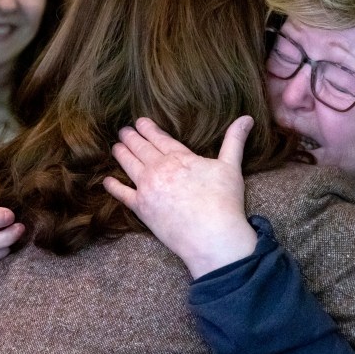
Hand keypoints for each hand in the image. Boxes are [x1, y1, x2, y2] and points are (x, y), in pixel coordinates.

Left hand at [103, 116, 257, 277]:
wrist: (212, 235)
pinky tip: (107, 180)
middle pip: (140, 148)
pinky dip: (113, 186)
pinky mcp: (141, 209)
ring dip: (121, 153)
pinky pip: (122, 194)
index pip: (160, 138)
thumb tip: (247, 118)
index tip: (140, 121)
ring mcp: (147, 188)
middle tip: (123, 130)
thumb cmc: (224, 201)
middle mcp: (159, 168)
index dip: (148, 128)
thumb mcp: (231, 166)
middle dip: (131, 137)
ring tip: (116, 146)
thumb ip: (235, 140)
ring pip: (128, 165)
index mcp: (179, 157)